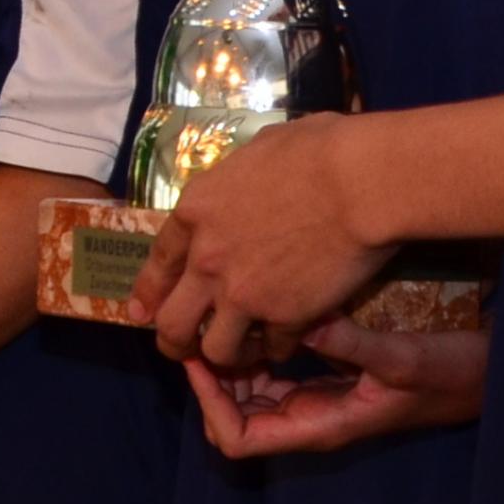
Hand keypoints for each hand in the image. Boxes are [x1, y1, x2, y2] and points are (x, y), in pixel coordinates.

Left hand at [136, 115, 389, 368]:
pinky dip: (280, 348)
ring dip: (229, 353)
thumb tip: (250, 178)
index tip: (143, 312)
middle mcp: (208, 259)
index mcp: (196, 212)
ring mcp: (243, 293)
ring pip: (216, 350)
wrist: (359, 182)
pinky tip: (290, 339)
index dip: (148, 294)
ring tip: (245, 349)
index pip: (158, 265)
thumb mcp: (258, 151)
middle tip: (189, 349)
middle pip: (171, 323)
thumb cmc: (318, 151)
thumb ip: (240, 178)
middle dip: (175, 343)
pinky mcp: (284, 316)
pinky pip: (273, 349)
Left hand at [186, 318, 486, 457]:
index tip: (198, 355)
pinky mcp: (329, 383)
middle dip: (210, 381)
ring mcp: (318, 403)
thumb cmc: (452, 374)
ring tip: (220, 319)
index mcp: (320, 426)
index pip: (238, 439)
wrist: (488, 377)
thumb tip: (304, 323)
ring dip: (230, 365)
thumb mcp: (404, 357)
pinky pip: (275, 376)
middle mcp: (311, 420)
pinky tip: (256, 317)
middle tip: (199, 329)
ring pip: (251, 396)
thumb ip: (353, 345)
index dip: (208, 402)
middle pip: (233, 418)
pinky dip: (256, 353)